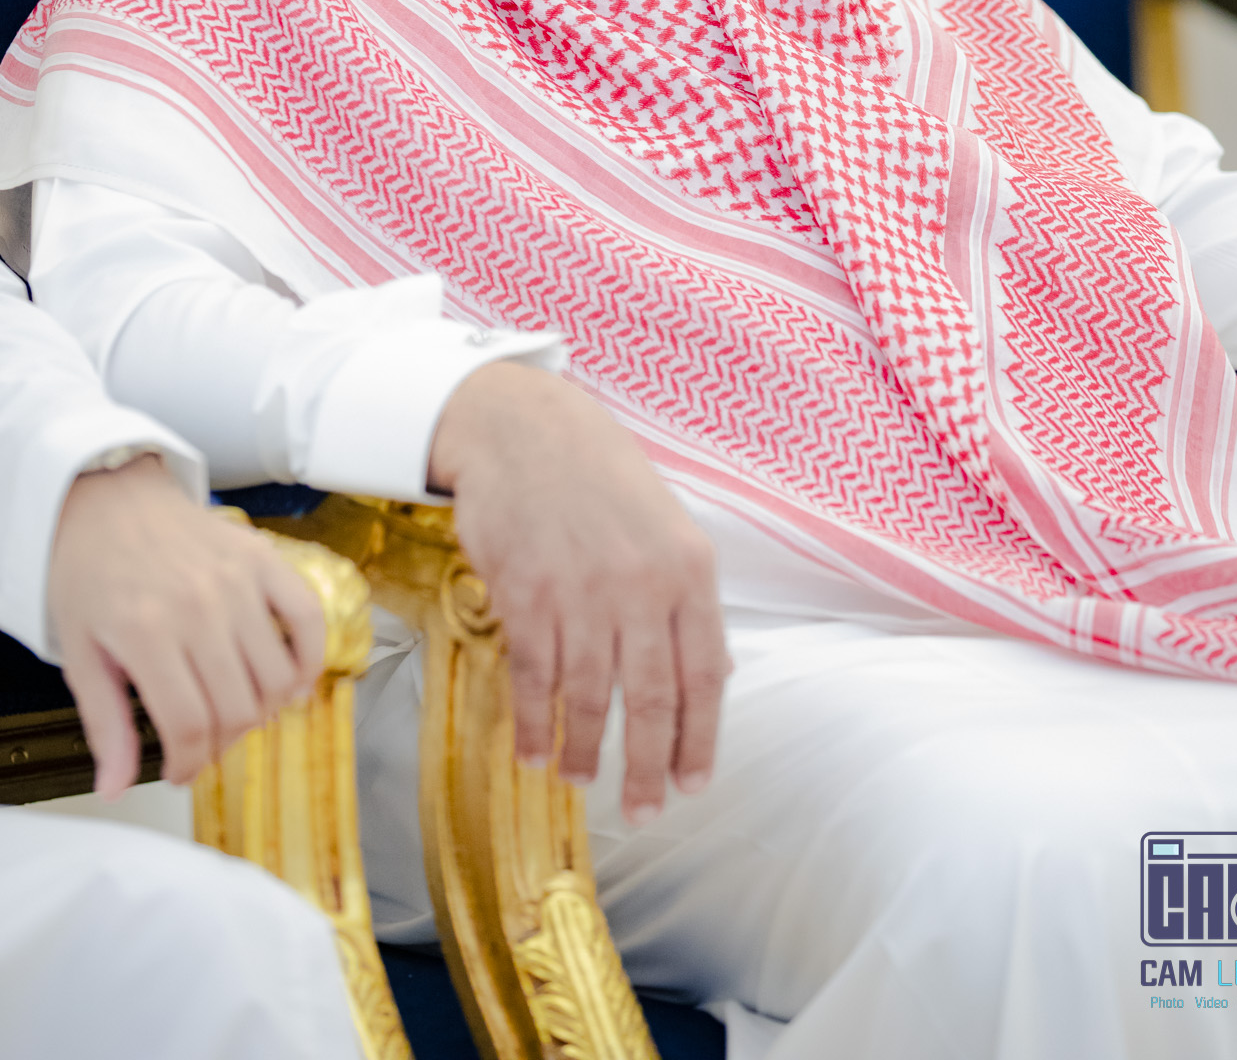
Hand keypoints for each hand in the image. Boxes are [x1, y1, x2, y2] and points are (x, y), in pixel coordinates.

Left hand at [47, 455, 327, 797]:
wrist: (110, 499)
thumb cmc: (89, 572)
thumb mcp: (79, 652)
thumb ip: (105, 722)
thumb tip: (113, 788)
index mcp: (147, 633)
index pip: (190, 725)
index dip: (189, 763)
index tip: (180, 771)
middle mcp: (200, 607)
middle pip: (238, 708)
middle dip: (222, 743)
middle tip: (204, 744)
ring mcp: (239, 580)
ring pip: (277, 676)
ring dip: (264, 711)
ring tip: (239, 713)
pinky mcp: (264, 559)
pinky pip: (307, 618)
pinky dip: (310, 658)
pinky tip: (294, 681)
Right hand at [429, 360, 728, 823]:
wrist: (523, 427)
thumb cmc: (599, 476)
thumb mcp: (666, 525)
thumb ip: (686, 600)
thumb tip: (713, 675)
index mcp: (688, 568)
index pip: (705, 675)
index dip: (699, 739)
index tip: (692, 783)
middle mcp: (641, 585)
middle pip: (650, 700)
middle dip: (647, 767)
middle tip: (643, 809)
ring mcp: (581, 593)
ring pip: (590, 697)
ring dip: (586, 751)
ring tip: (584, 779)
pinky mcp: (525, 596)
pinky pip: (535, 678)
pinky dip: (534, 724)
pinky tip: (534, 751)